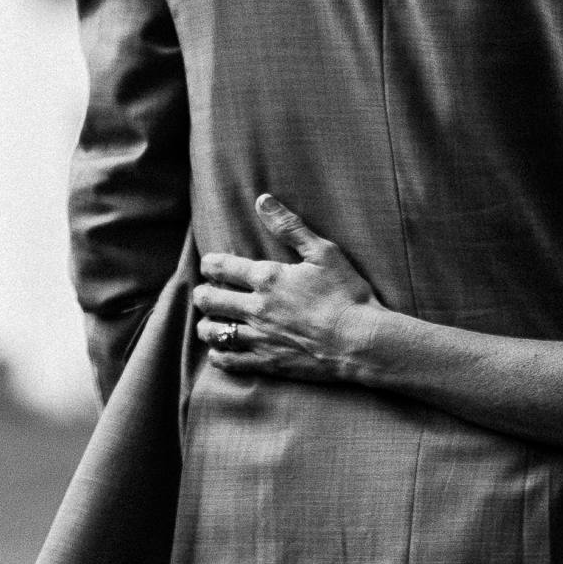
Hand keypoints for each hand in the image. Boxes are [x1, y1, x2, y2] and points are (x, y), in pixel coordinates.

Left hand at [192, 194, 382, 383]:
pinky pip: (229, 362)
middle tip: (206, 293)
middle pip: (209, 300)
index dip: (209, 264)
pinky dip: (219, 356)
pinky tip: (221, 351)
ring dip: (206, 326)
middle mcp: (256, 308)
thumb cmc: (346, 293)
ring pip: (214, 332)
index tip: (209, 265)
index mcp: (267, 278)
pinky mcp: (267, 362)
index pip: (220, 268)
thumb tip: (263, 200)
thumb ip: (290, 226)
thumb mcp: (323, 252)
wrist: (360, 340)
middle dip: (202, 294)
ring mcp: (260, 337)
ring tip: (210, 323)